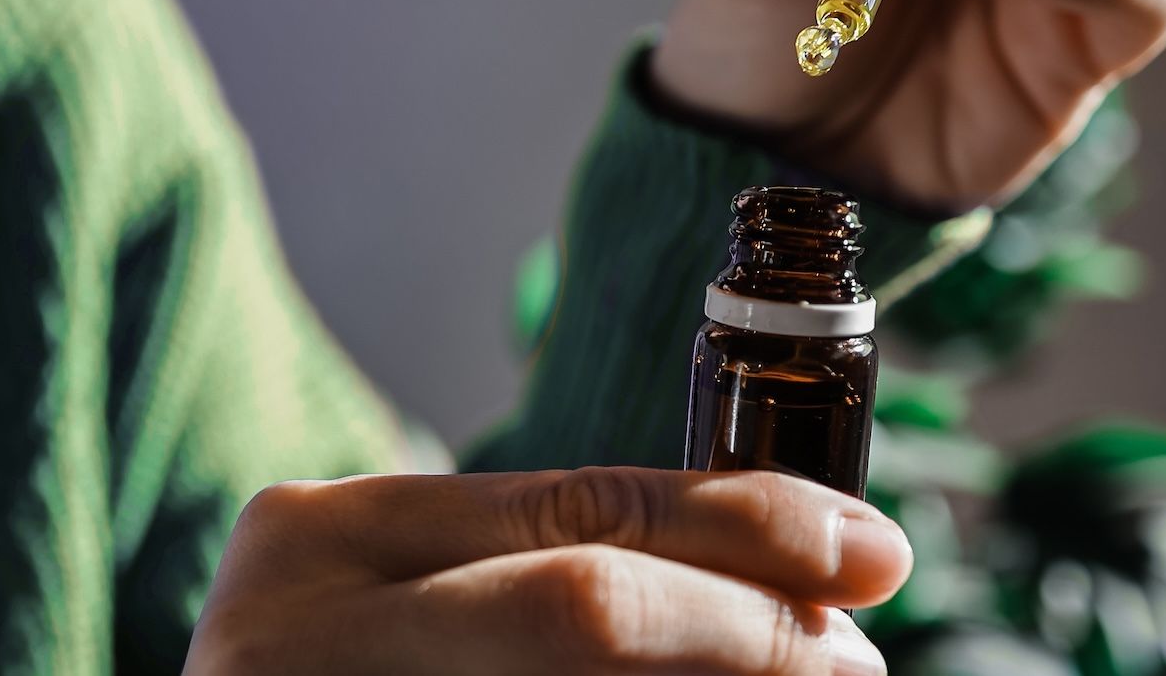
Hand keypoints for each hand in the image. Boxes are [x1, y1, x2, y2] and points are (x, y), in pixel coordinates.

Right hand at [185, 468, 910, 673]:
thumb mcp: (384, 605)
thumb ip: (523, 570)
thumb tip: (779, 586)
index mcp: (316, 537)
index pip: (571, 507)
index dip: (744, 524)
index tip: (865, 549)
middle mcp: (300, 629)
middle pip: (587, 607)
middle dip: (755, 628)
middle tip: (854, 658)